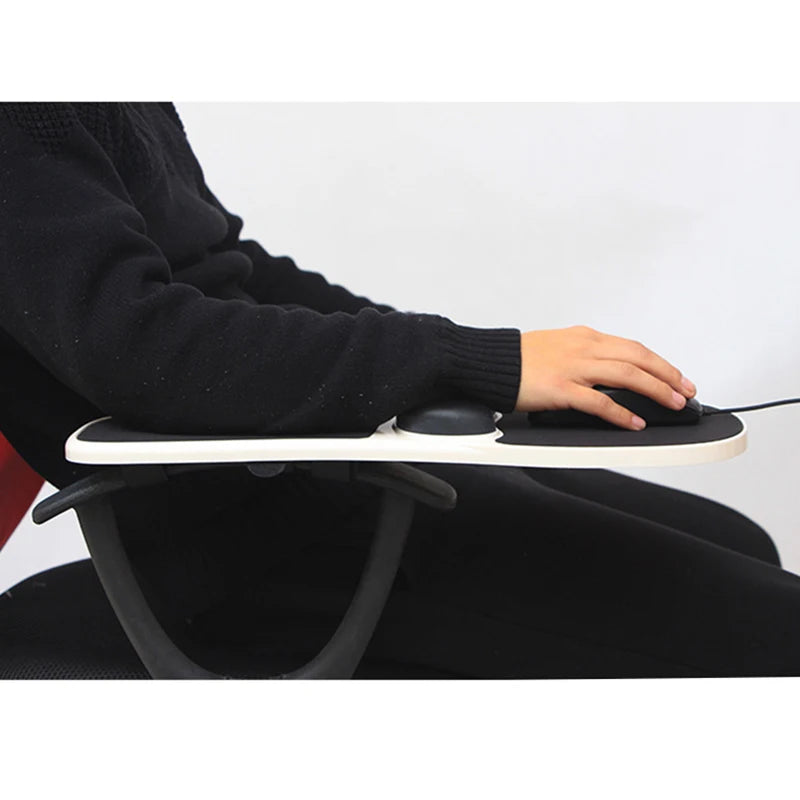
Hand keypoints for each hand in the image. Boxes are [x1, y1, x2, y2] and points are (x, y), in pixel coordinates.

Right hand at [514, 325, 696, 429]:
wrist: (490, 362)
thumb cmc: (519, 358)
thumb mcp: (558, 347)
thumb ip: (583, 356)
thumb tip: (606, 371)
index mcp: (584, 337)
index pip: (633, 348)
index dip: (660, 363)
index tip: (676, 377)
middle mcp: (584, 348)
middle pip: (638, 358)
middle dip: (668, 375)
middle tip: (685, 391)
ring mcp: (574, 368)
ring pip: (628, 375)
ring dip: (656, 390)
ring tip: (672, 403)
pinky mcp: (561, 388)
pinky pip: (600, 401)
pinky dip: (622, 412)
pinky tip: (635, 421)